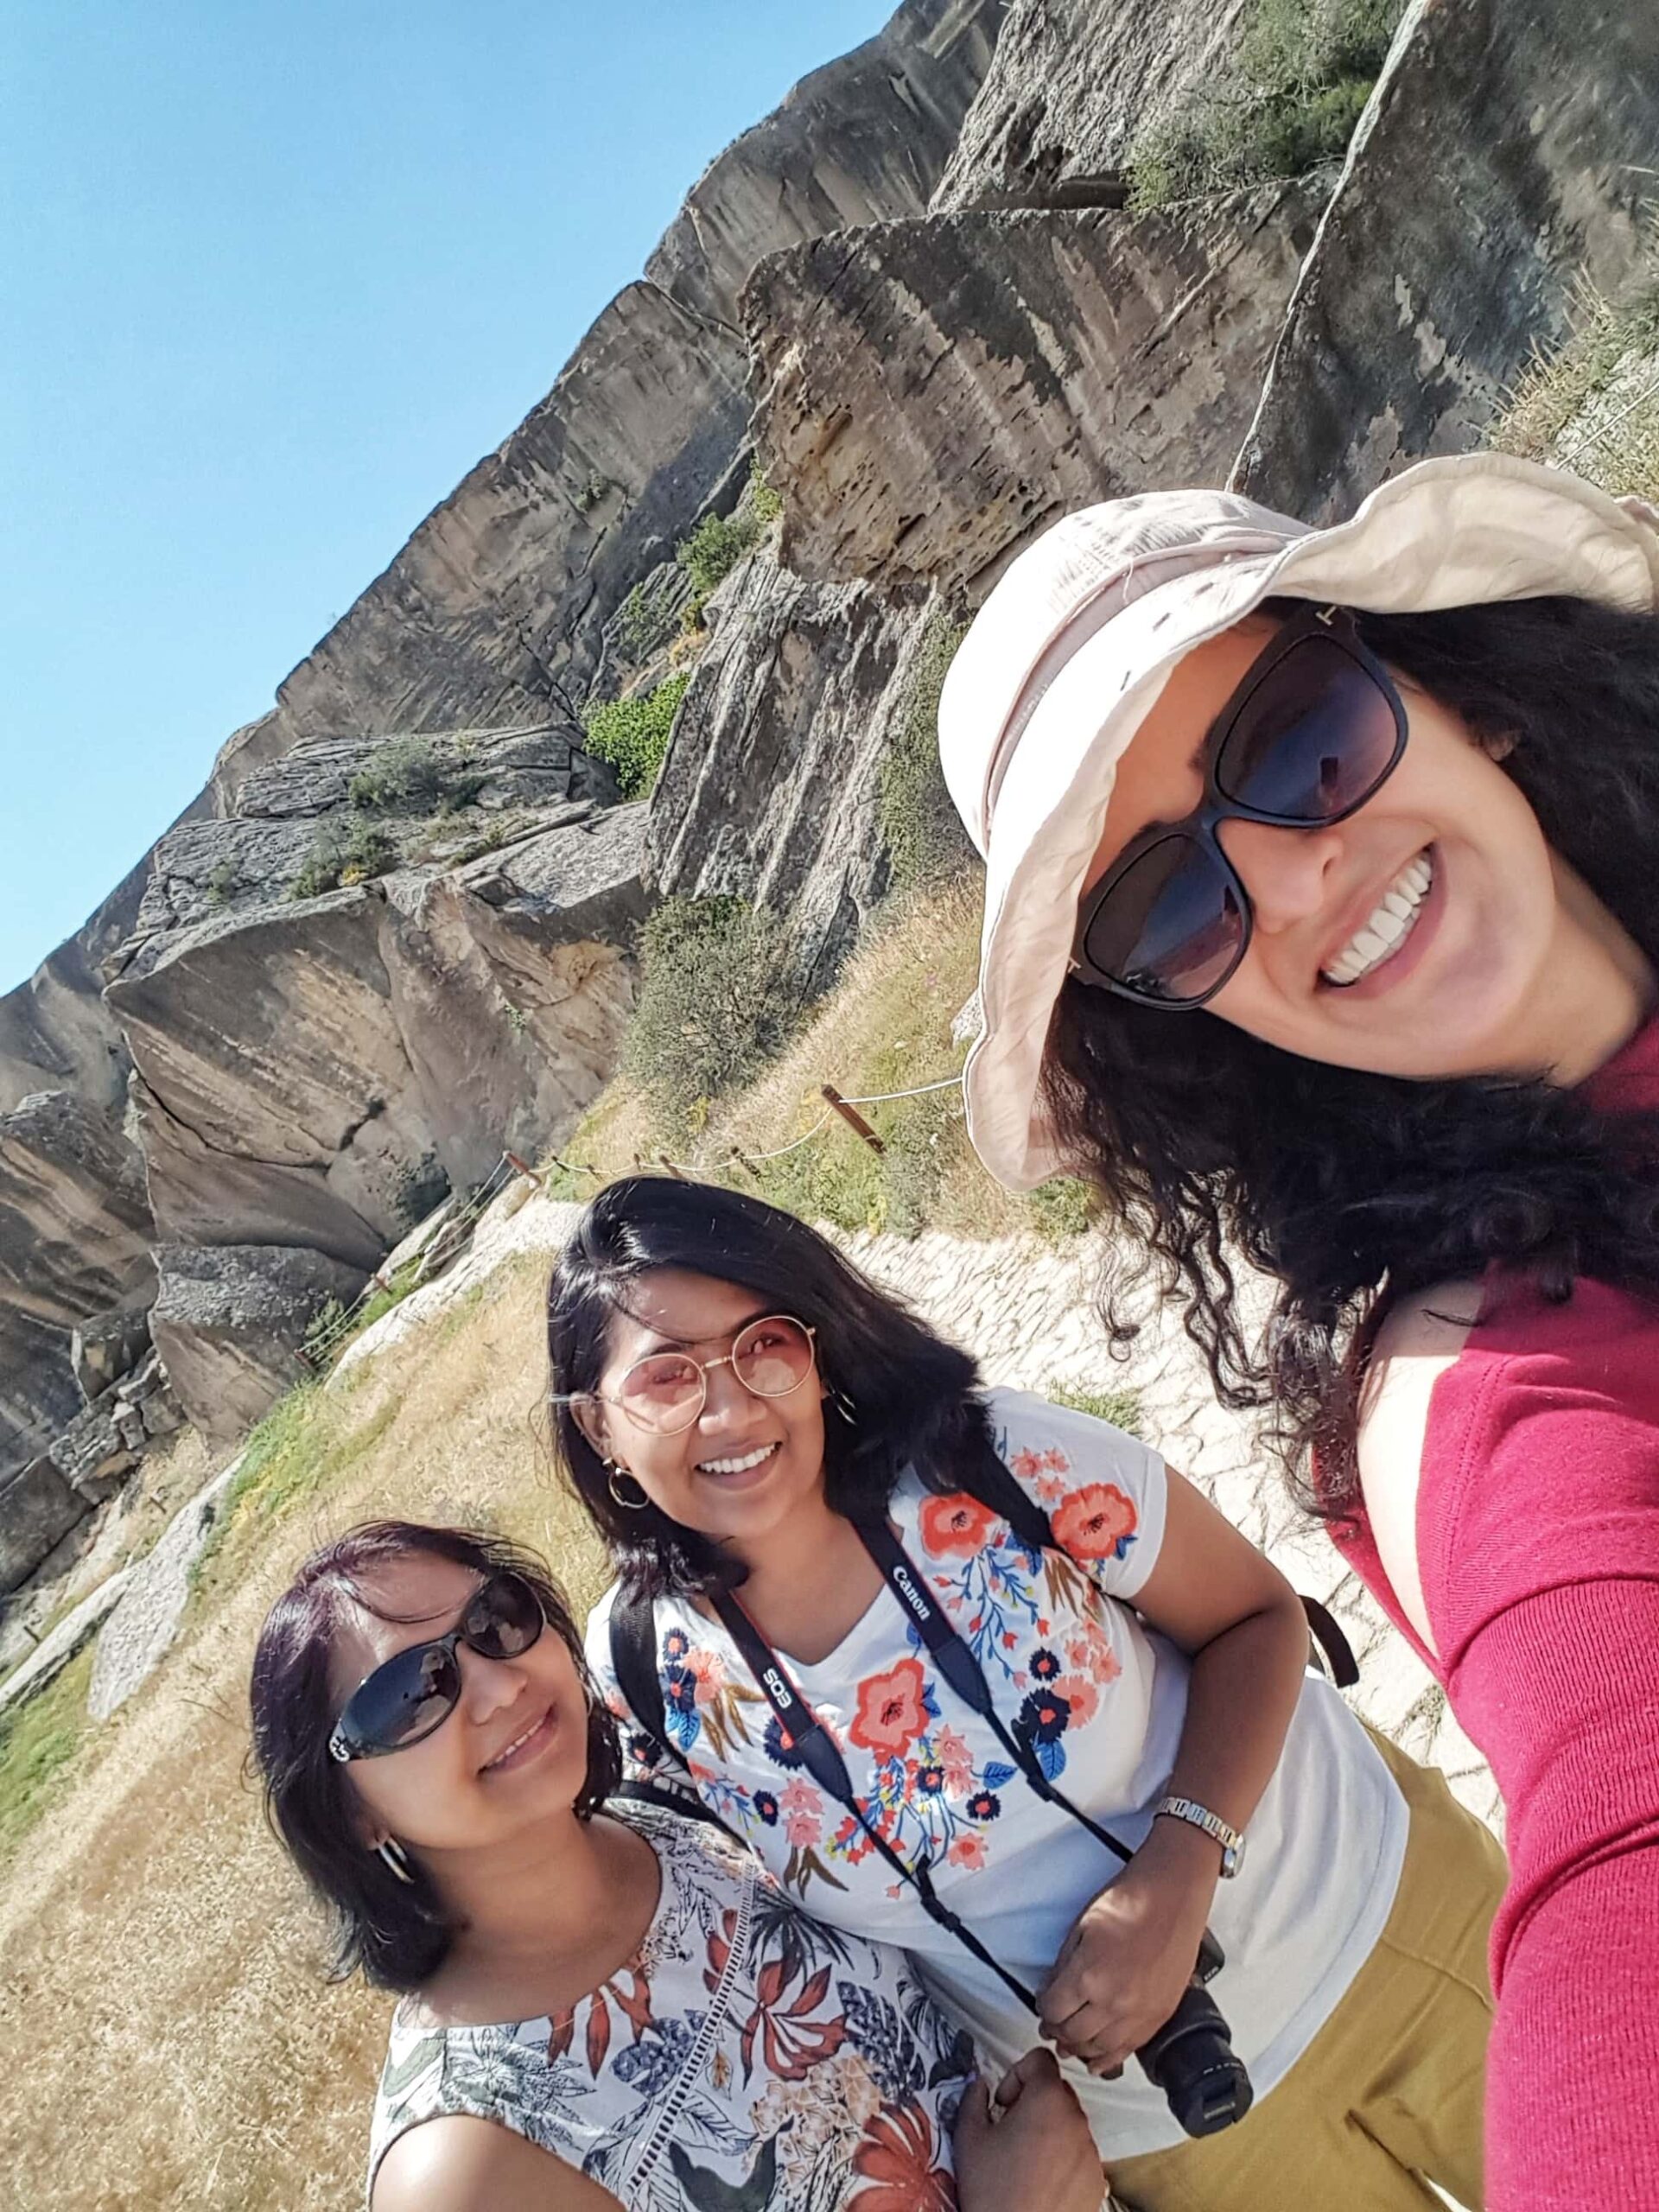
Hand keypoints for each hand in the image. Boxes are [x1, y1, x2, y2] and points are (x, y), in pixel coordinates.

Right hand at [953, 2049, 1107, 2211]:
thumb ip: (973, 2099)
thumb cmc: (994, 2194)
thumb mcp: (968, 2137)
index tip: (1005, 2099)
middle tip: (1009, 2127)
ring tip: (1022, 2159)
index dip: (1016, 2073)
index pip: (1040, 2059)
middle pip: (1056, 2090)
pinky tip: (1039, 2180)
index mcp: (1046, 2100)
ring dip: (1048, 2131)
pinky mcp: (1096, 2180)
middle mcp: (1075, 2120)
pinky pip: (1080, 2154)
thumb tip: (980, 2087)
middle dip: (1032, 2102)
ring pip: (1068, 2123)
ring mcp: (1090, 2152)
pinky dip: (1062, 2159)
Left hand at [1036, 1828, 1216, 2076]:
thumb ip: (1063, 1966)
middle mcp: (1114, 2001)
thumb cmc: (1129, 1902)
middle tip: (1051, 2025)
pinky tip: (1097, 2060)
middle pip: (1072, 2034)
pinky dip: (1108, 2059)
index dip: (1043, 2009)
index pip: (1053, 2010)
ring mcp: (1139, 2013)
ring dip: (1080, 2047)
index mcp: (1089, 1975)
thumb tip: (1050, 1993)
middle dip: (1057, 2030)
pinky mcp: (1159, 2016)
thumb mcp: (1081, 1927)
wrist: (1171, 1897)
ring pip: (1099, 2048)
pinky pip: (1128, 2049)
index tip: (1043, 2005)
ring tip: (1070, 2042)